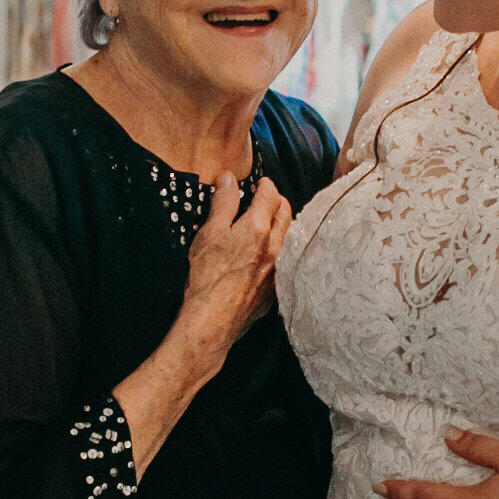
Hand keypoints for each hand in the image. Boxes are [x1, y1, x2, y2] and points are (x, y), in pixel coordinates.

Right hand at [176, 173, 292, 370]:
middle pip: (287, 212)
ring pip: (290, 235)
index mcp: (257, 228)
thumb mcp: (208, 234)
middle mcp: (275, 246)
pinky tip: (267, 253)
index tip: (259, 183)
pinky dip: (280, 249)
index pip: (270, 194)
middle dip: (276, 201)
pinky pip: (287, 259)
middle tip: (264, 199)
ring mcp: (280, 267)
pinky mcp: (278, 286)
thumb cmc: (207, 278)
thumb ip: (222, 204)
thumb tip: (228, 180)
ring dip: (282, 225)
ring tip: (266, 224)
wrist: (214, 319)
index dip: (264, 184)